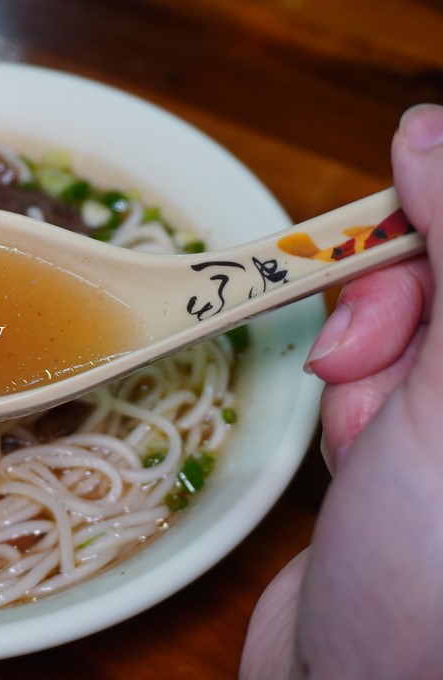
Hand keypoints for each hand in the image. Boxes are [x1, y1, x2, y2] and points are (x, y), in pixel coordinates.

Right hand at [241, 104, 442, 676]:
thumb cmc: (437, 573)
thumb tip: (432, 129)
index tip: (396, 205)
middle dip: (398, 300)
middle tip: (364, 356)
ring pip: (412, 321)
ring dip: (368, 369)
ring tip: (365, 442)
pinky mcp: (421, 446)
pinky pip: (380, 379)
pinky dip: (352, 408)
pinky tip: (357, 465)